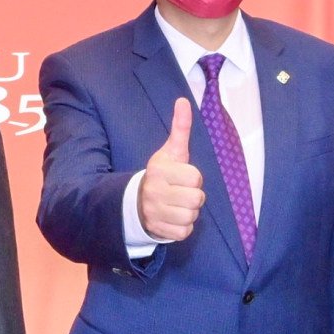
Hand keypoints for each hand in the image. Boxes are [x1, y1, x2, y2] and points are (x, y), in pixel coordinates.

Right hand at [138, 98, 206, 244]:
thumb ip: (180, 128)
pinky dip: (182, 227)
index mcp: (159, 170)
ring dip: (188, 212)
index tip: (181, 177)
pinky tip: (172, 218)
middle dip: (193, 196)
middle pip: (197, 199)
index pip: (196, 178)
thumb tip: (184, 100)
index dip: (193, 178)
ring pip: (192, 216)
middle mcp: (154, 191)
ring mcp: (154, 213)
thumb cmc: (162, 175)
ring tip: (176, 205)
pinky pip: (185, 232)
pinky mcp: (158, 230)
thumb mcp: (170, 152)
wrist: (137, 202)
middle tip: (181, 193)